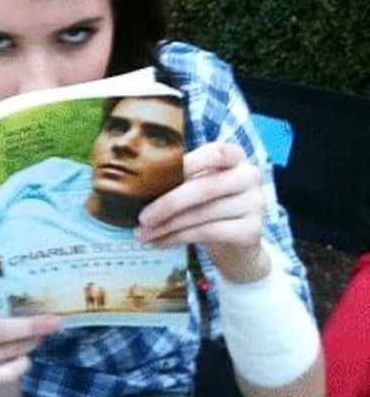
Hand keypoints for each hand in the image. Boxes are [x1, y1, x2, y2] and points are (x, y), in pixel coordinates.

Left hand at [135, 142, 269, 281]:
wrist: (237, 244)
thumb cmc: (210, 207)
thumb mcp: (198, 186)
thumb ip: (180, 180)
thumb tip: (140, 188)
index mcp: (235, 157)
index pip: (214, 153)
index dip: (186, 163)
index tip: (153, 175)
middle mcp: (250, 176)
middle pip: (204, 187)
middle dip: (167, 203)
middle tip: (142, 217)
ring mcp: (255, 204)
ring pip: (202, 214)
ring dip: (167, 226)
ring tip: (143, 234)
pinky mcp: (252, 231)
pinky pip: (207, 232)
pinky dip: (177, 238)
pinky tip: (159, 242)